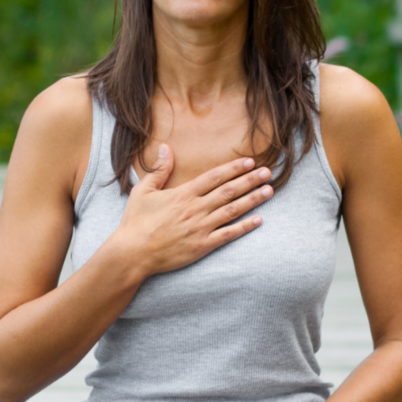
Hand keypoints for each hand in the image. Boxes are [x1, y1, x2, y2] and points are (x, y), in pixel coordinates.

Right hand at [113, 145, 273, 279]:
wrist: (132, 253)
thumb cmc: (135, 223)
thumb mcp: (143, 191)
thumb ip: (159, 170)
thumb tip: (166, 147)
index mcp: (183, 194)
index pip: (214, 177)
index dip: (234, 168)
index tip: (249, 162)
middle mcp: (195, 208)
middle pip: (229, 191)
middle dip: (250, 180)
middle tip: (268, 172)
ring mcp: (200, 227)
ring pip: (232, 210)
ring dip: (253, 199)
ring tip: (269, 190)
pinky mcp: (202, 246)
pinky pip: (228, 234)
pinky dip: (244, 227)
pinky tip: (258, 220)